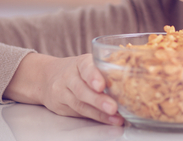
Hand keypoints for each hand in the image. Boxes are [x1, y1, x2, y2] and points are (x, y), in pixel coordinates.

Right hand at [4, 53, 123, 125]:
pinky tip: (108, 120)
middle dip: (98, 100)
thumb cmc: (78, 69)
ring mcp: (62, 92)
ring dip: (99, 113)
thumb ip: (106, 68)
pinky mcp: (61, 107)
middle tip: (113, 108)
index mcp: (80, 62)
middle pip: (82, 90)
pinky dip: (95, 118)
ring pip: (80, 104)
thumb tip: (135, 77)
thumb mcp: (89, 62)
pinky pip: (78, 113)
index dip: (93, 76)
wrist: (46, 77)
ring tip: (115, 119)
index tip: (101, 86)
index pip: (85, 67)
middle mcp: (69, 77)